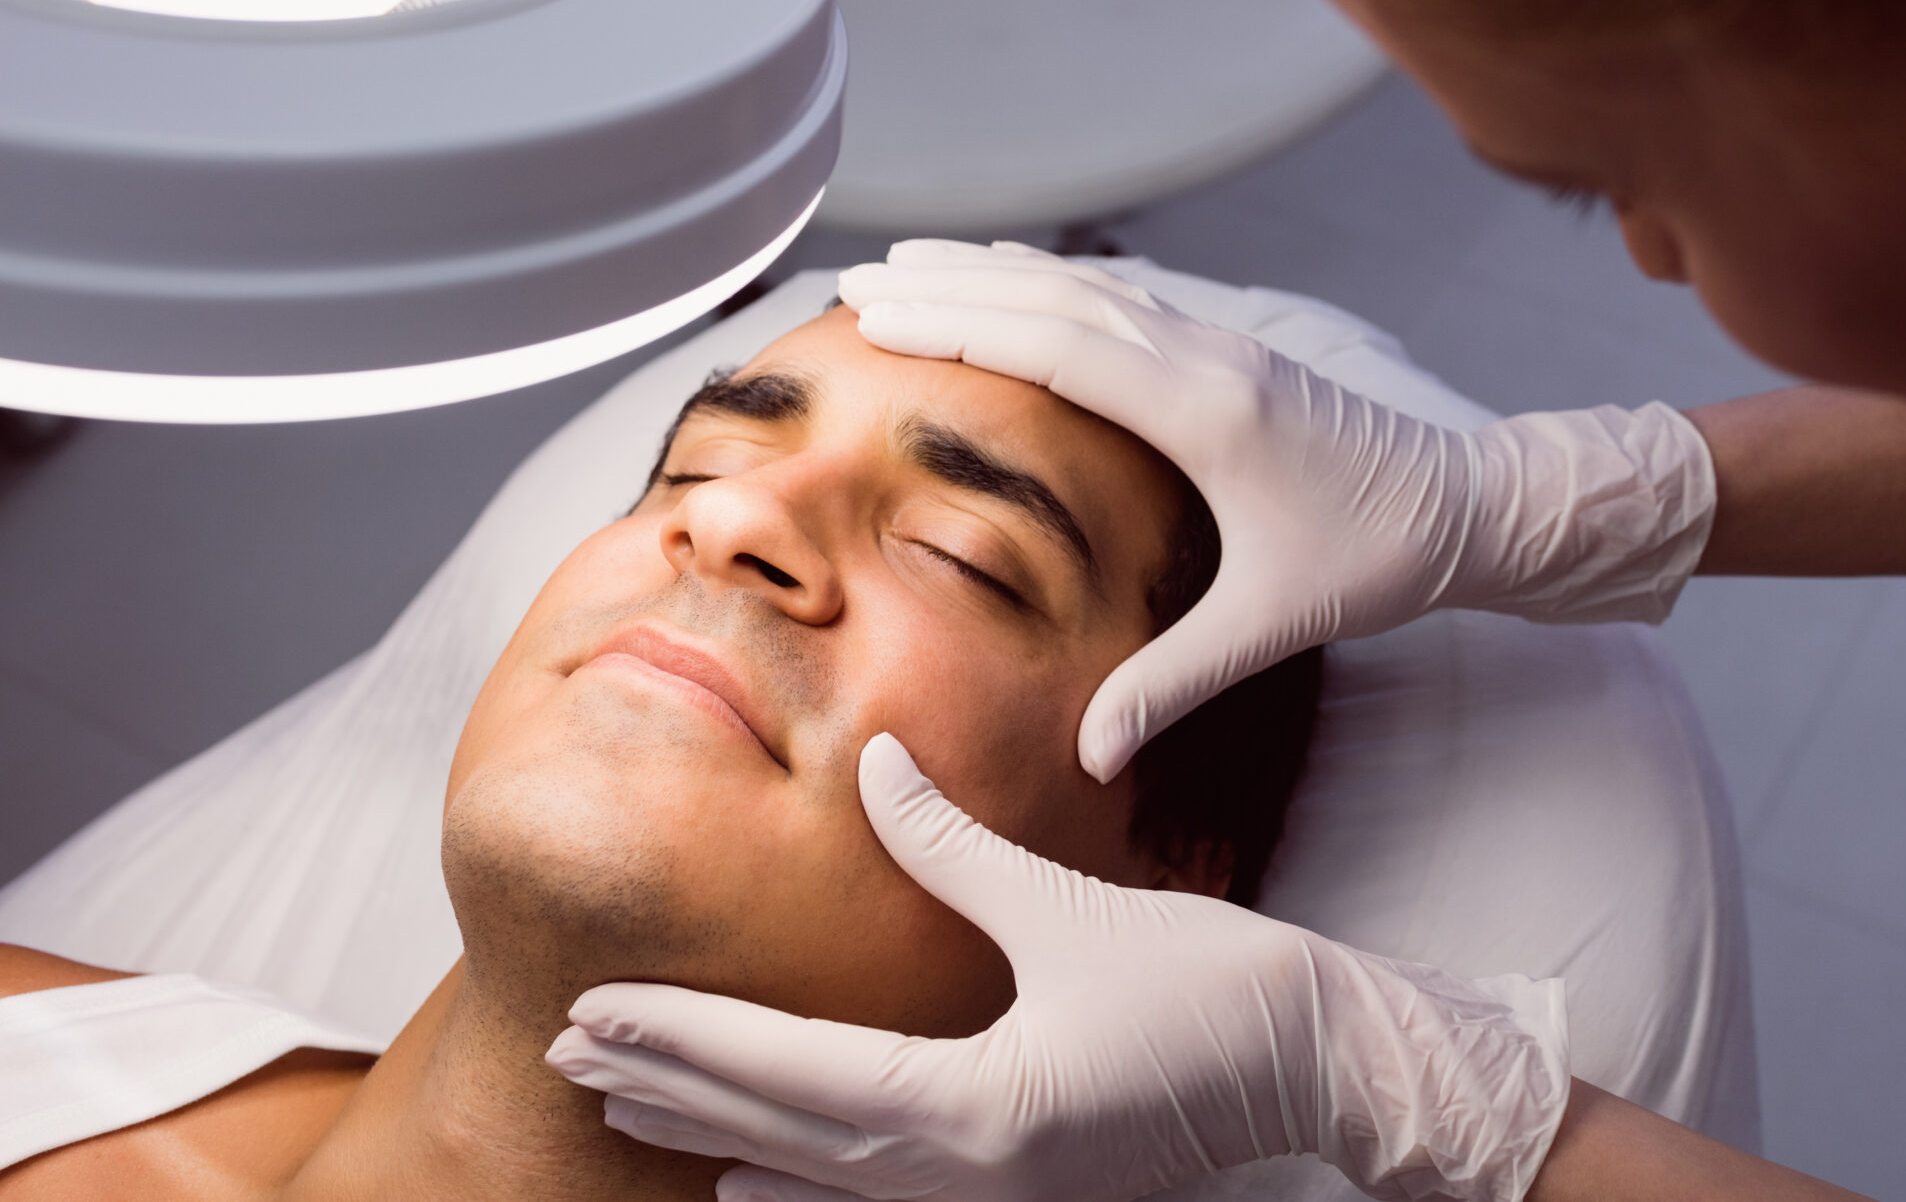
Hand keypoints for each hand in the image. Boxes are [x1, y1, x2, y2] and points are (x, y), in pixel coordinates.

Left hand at [549, 734, 1571, 1201]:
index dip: (690, 1040)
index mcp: (980, 1113)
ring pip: (820, 1175)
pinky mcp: (1020, 1194)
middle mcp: (971, 1180)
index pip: (796, 1074)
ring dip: (719, 1133)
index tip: (597, 1013)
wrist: (1320, 1063)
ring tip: (625, 1109)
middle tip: (568, 1053)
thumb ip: (954, 849)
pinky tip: (744, 1182)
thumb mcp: (1071, 908)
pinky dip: (798, 1184)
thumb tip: (871, 763)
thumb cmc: (1212, 987)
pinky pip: (877, 1199)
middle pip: (787, 1136)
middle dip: (675, 1089)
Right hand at [838, 241, 1715, 778]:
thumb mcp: (1275, 623)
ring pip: (1091, 289)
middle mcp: (1207, 360)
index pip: (1059, 346)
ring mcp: (1223, 348)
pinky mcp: (1236, 357)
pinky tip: (1022, 287)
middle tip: (861, 279)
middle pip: (1058, 300)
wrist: (1477, 506)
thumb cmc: (1381, 558)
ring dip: (1000, 272)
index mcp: (1207, 410)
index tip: (881, 308)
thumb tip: (1089, 757)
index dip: (962, 323)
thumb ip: (1173, 682)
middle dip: (956, 284)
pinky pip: (1125, 303)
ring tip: (916, 264)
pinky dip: (1057, 286)